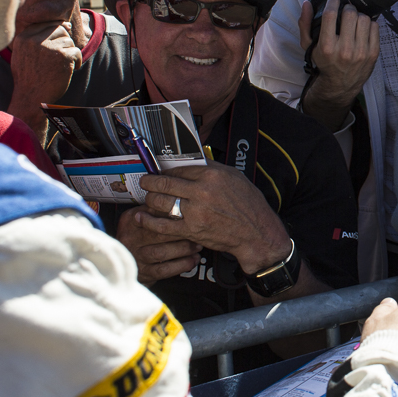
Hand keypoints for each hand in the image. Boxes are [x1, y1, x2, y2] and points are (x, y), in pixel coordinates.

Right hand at [9, 20, 81, 105]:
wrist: (31, 97)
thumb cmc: (29, 76)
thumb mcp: (24, 54)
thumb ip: (39, 37)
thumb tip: (67, 24)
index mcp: (23, 37)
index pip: (46, 24)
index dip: (55, 34)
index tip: (55, 49)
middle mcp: (35, 39)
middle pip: (59, 29)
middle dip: (63, 42)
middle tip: (59, 58)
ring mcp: (49, 47)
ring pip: (69, 41)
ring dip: (69, 53)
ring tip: (61, 66)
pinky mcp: (63, 56)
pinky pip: (76, 51)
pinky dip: (76, 61)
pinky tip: (69, 70)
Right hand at [115, 207, 200, 283]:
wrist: (123, 263)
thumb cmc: (140, 235)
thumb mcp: (142, 218)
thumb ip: (157, 209)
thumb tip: (183, 197)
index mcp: (131, 219)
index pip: (153, 212)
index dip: (174, 213)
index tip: (191, 211)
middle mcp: (131, 237)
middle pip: (159, 233)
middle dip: (182, 232)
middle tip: (199, 230)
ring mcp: (136, 256)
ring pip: (162, 252)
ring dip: (184, 249)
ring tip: (198, 246)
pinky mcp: (144, 273)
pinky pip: (164, 270)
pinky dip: (181, 265)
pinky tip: (193, 260)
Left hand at [136, 163, 290, 273]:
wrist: (255, 232)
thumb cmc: (248, 204)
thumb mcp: (234, 177)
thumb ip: (211, 169)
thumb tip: (191, 164)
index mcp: (212, 175)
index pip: (179, 169)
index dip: (166, 170)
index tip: (161, 172)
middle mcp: (201, 192)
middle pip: (165, 183)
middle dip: (150, 182)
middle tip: (145, 181)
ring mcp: (195, 212)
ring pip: (161, 202)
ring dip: (150, 199)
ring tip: (147, 197)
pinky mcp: (191, 230)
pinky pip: (163, 225)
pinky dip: (149, 221)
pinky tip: (141, 216)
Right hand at [298, 0, 379, 128]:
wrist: (341, 84)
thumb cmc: (325, 62)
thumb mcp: (309, 47)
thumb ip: (305, 24)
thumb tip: (307, 4)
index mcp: (327, 47)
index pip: (331, 15)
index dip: (333, 2)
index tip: (334, 0)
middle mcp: (345, 50)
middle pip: (350, 14)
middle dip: (347, 8)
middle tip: (345, 11)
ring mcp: (361, 52)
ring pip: (364, 18)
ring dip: (359, 16)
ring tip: (354, 21)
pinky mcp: (373, 53)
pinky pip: (375, 27)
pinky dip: (369, 24)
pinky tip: (363, 29)